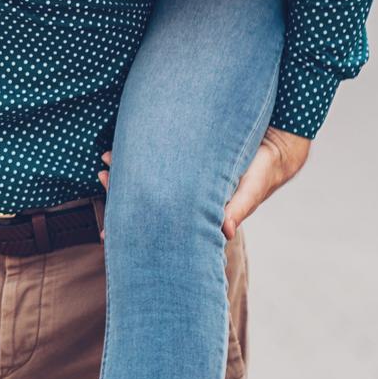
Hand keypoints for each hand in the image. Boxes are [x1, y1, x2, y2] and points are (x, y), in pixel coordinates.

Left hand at [97, 127, 310, 240]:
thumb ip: (238, 207)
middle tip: (102, 176)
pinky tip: (119, 146)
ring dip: (126, 170)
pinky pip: (156, 159)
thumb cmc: (262, 172)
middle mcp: (187, 198)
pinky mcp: (186, 160)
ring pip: (147, 179)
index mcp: (197, 211)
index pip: (160, 222)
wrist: (274, 148)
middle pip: (147, 199)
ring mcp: (185, 179)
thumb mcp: (251, 188)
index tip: (110, 228)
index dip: (135, 223)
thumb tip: (224, 231)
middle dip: (122, 189)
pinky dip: (138, 154)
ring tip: (105, 158)